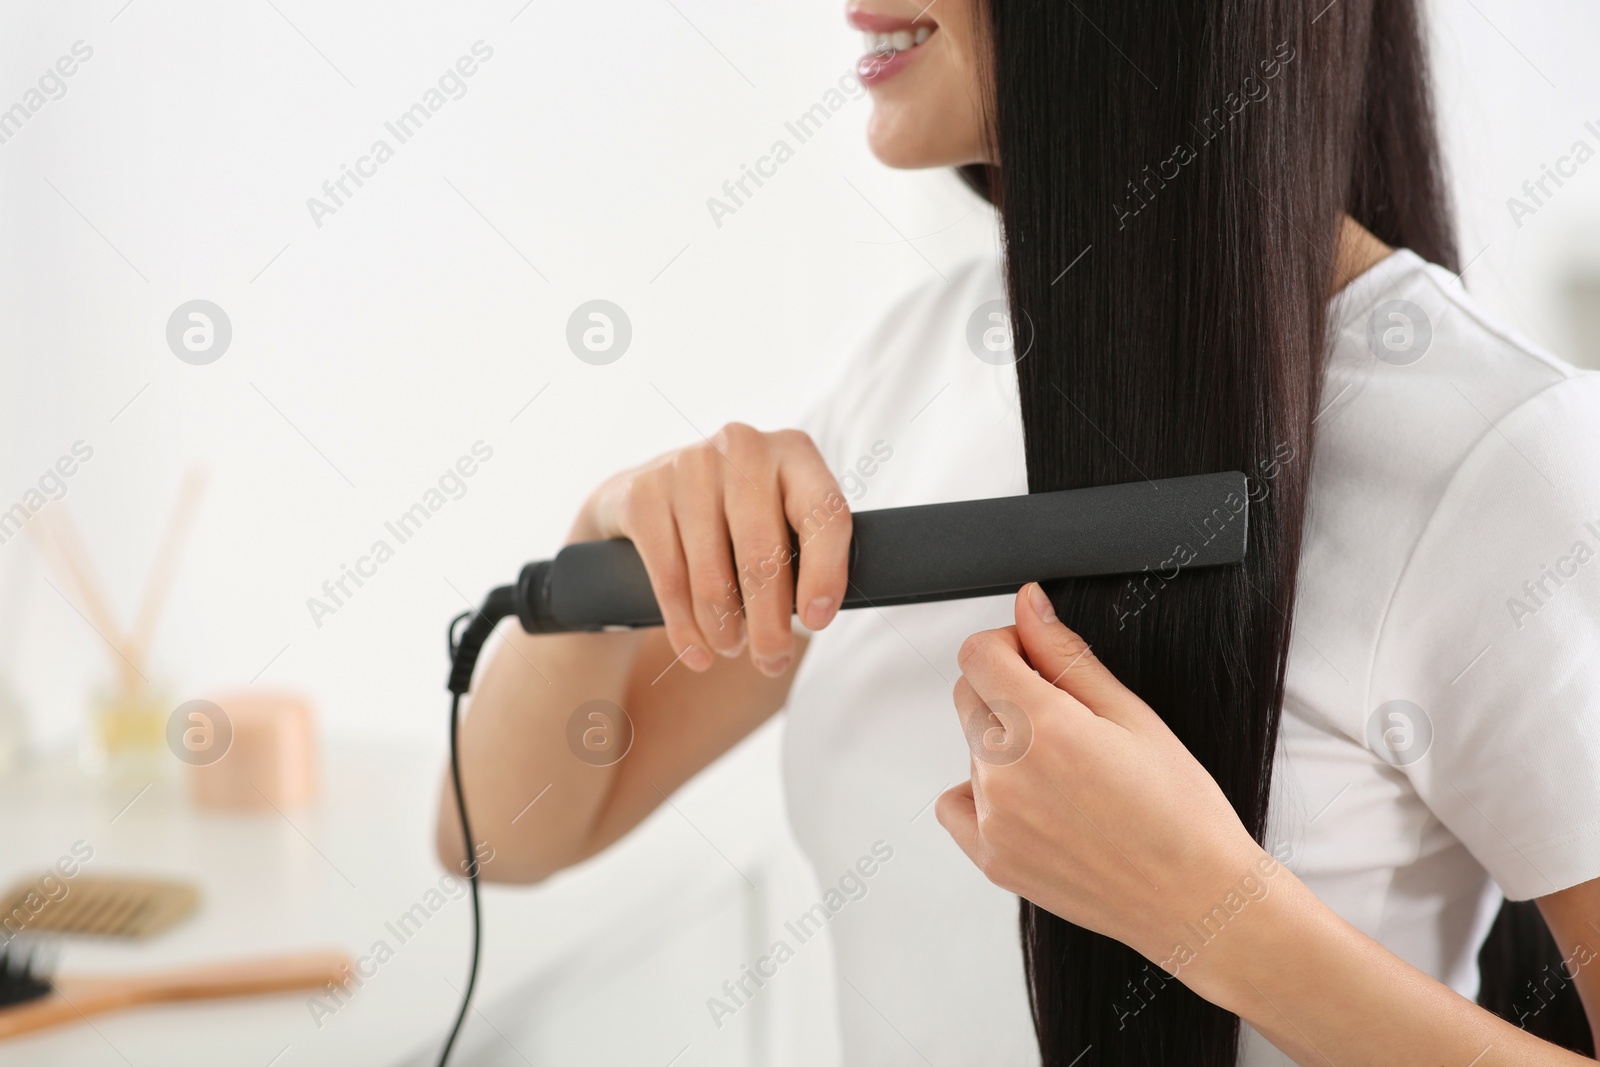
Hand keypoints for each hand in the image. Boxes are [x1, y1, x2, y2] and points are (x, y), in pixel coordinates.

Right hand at [571, 424, 850, 676]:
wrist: (649, 497)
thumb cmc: (736, 520)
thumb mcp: (780, 520)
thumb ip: (806, 553)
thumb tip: (816, 615)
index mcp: (794, 452)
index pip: (824, 513)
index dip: (826, 573)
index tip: (818, 621)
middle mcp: (743, 447)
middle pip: (764, 554)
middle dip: (770, 623)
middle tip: (772, 661)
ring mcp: (689, 465)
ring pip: (713, 575)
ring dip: (725, 629)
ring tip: (732, 648)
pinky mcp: (644, 492)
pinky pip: (670, 579)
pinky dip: (685, 628)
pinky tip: (696, 652)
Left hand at [935, 583, 1277, 979]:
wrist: (1197, 899)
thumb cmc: (1180, 811)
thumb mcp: (1132, 714)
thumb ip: (1065, 654)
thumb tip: (1028, 606)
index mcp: (1041, 727)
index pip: (977, 654)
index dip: (1008, 645)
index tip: (1035, 658)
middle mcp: (1005, 773)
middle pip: (969, 696)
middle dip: (1007, 690)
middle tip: (1067, 719)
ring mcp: (993, 820)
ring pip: (970, 749)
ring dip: (1003, 744)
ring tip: (1068, 773)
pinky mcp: (991, 859)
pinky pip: (956, 804)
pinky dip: (981, 794)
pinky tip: (1031, 801)